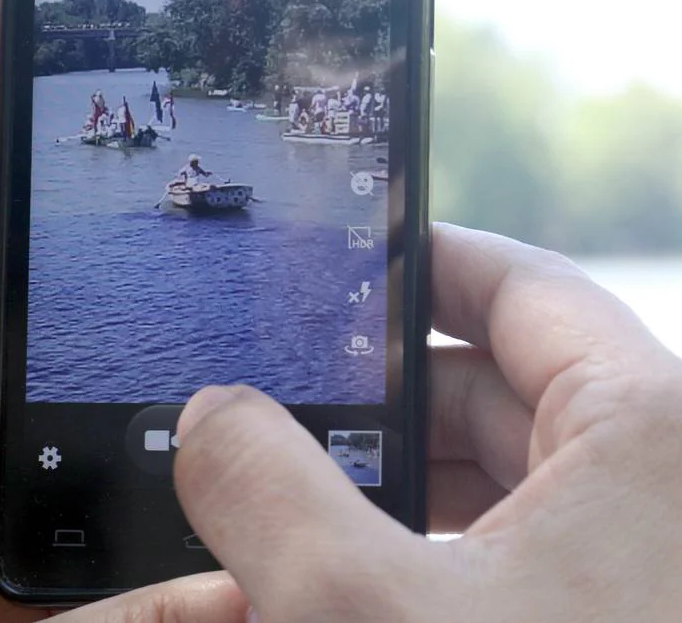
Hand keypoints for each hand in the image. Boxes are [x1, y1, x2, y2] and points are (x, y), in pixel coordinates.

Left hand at [0, 0, 246, 622]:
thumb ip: (106, 621)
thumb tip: (253, 587)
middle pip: (44, 295)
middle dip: (126, 238)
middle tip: (231, 165)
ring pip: (91, 398)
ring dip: (171, 403)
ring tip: (277, 408)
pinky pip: (96, 470)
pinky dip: (162, 481)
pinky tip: (233, 502)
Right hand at [174, 223, 681, 621]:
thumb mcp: (362, 615)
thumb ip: (262, 486)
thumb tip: (211, 415)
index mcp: (650, 435)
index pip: (518, 289)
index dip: (415, 262)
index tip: (337, 260)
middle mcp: (667, 493)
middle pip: (502, 390)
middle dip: (379, 398)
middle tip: (274, 399)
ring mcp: (652, 570)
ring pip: (512, 489)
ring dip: (398, 490)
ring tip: (293, 497)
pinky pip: (523, 566)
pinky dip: (438, 562)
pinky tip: (354, 585)